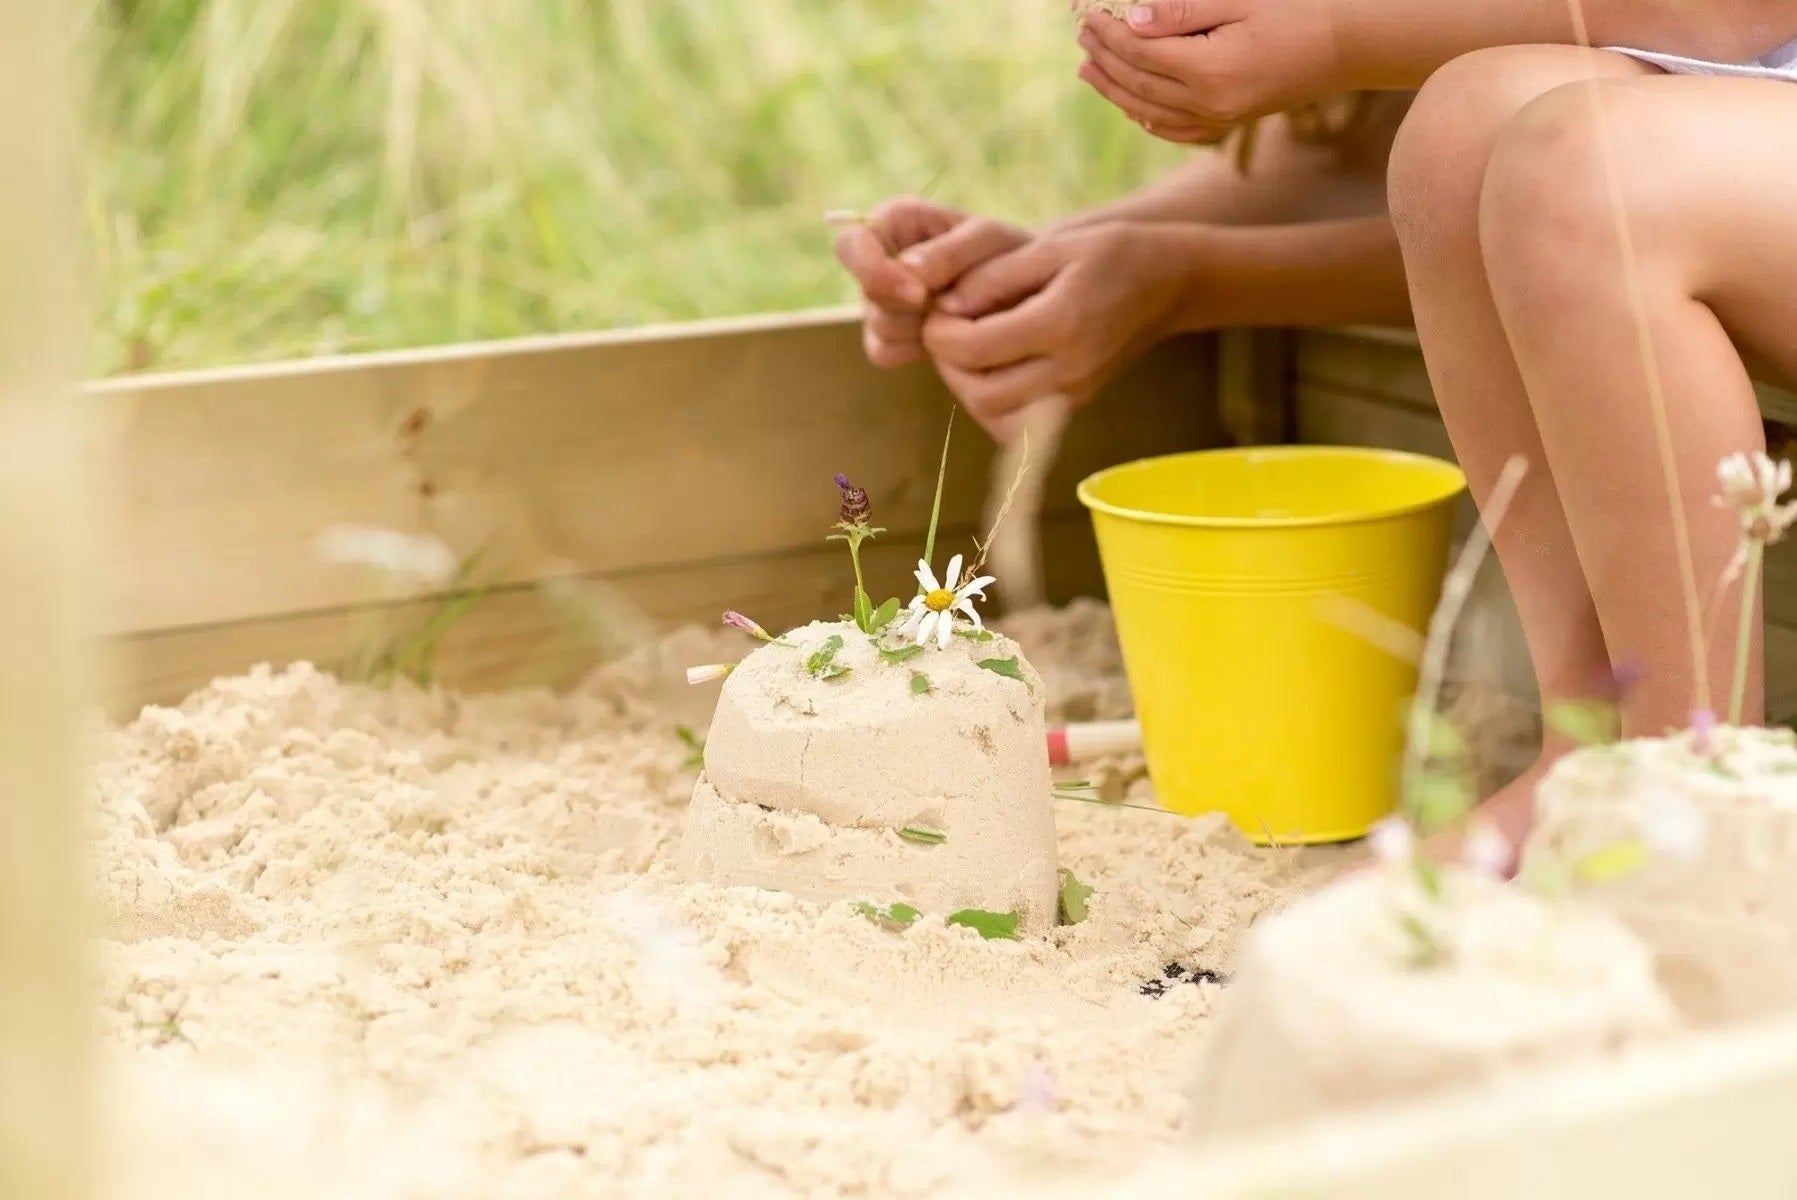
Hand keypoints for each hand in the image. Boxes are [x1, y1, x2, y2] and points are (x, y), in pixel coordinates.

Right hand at [833, 198, 1027, 368]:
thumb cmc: (1011, 256)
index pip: (851, 243)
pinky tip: (949, 339)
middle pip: (867, 293)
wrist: (1031, 296)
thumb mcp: (989, 243)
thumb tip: (905, 272)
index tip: (918, 294)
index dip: (873, 271)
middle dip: (908, 306)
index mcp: (897, 221)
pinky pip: (884, 353)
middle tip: (953, 308)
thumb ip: (949, 252)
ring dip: (919, 328)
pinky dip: (916, 350)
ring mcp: (882, 300)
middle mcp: (882, 259)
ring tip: (960, 318)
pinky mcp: (890, 337)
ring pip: (877, 327)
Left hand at [919, 221, 1200, 440]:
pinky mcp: (1076, 406)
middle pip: (980, 394)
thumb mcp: (1052, 245)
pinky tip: (993, 370)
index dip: (940, 332)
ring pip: (995, 419)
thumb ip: (993, 277)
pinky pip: (1018, 427)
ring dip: (968, 388)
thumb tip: (945, 307)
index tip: (940, 308)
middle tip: (949, 331)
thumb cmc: (1111, 253)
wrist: (1169, 283)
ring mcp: (1075, 394)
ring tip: (969, 349)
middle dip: (949, 364)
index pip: (973, 349)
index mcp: (1061, 324)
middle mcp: (1069, 370)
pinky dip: (993, 406)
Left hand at [1075, 1, 1344, 143]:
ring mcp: (1221, 119)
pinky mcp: (1231, 122)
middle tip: (1081, 36)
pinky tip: (1132, 107)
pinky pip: (1177, 129)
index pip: (1140, 53)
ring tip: (1088, 70)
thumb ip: (1184, 10)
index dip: (1109, 34)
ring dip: (1114, 90)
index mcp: (1211, 71)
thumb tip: (1132, 19)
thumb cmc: (1300, 9)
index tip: (1089, 16)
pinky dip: (1147, 118)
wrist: (1350, 43)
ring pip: (1150, 109)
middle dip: (1104, 59)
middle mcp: (1211, 104)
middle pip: (1138, 83)